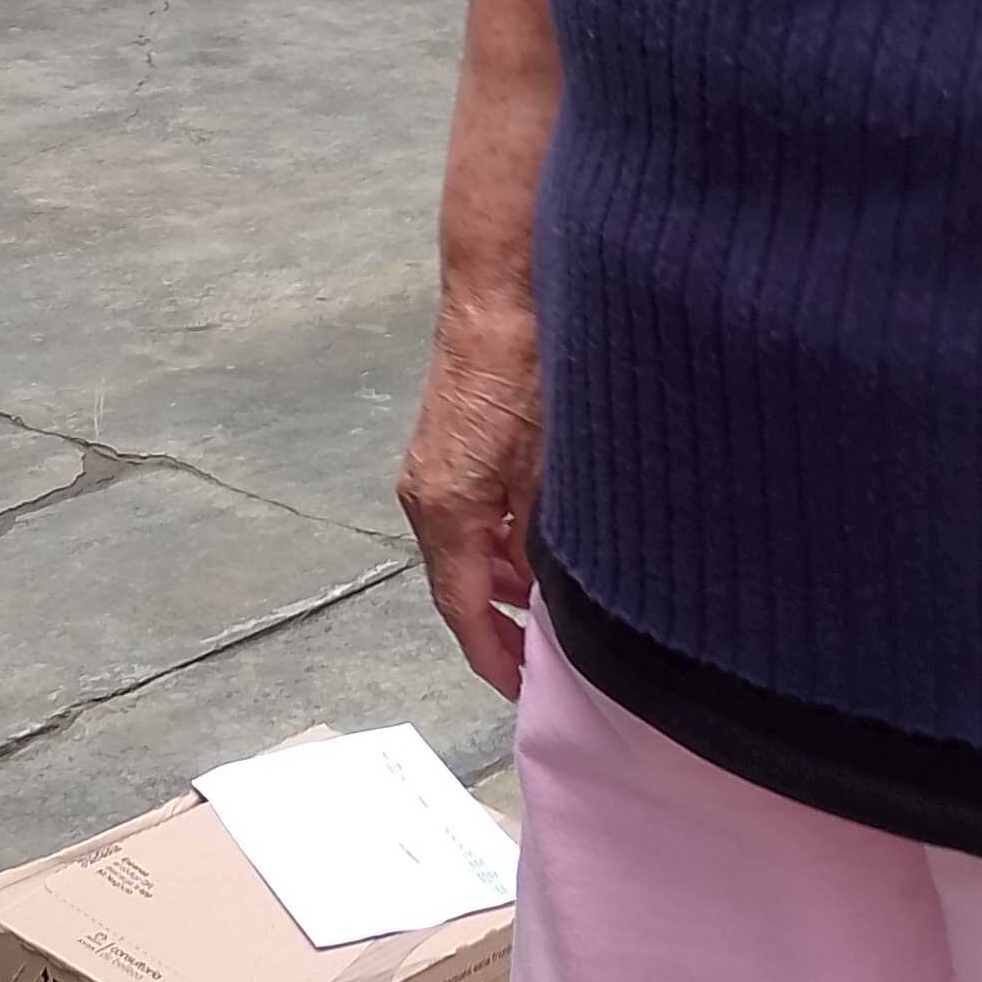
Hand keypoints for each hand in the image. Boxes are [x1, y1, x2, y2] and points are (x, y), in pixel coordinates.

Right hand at [399, 296, 542, 697]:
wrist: (499, 294)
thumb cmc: (526, 371)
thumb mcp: (549, 469)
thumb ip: (546, 537)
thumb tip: (556, 592)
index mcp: (447, 511)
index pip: (463, 610)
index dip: (493, 657)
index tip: (522, 688)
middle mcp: (425, 498)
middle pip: (459, 585)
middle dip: (501, 623)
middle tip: (549, 652)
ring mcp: (430, 472)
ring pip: (465, 550)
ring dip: (503, 580)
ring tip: (551, 603)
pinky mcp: (444, 448)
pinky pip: (468, 516)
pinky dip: (499, 541)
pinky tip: (537, 543)